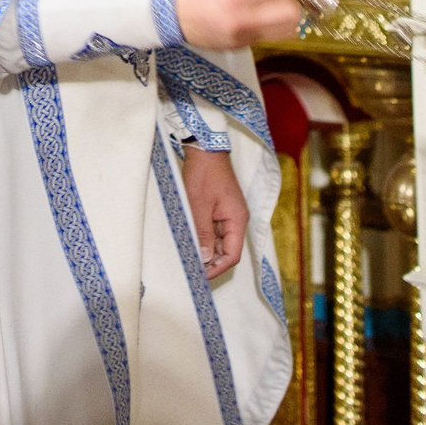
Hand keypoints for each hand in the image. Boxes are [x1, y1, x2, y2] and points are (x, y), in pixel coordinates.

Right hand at [172, 0, 301, 49]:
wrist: (165, 10)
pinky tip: (251, 13)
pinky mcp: (239, 47)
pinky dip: (268, 24)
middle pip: (291, 12)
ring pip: (287, 29)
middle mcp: (242, 20)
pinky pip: (270, 37)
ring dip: (282, 12)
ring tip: (265, 1)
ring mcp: (242, 38)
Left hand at [182, 145, 249, 276]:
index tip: (201, 275)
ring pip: (219, 241)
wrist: (204, 149)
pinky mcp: (219, 209)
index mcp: (237, 220)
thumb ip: (203, 233)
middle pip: (227, 250)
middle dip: (211, 261)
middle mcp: (236, 219)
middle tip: (191, 268)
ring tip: (188, 256)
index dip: (217, 268)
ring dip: (206, 250)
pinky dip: (204, 238)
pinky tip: (191, 241)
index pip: (232, 255)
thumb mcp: (199, 205)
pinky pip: (214, 231)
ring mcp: (228, 214)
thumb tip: (205, 258)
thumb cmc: (204, 173)